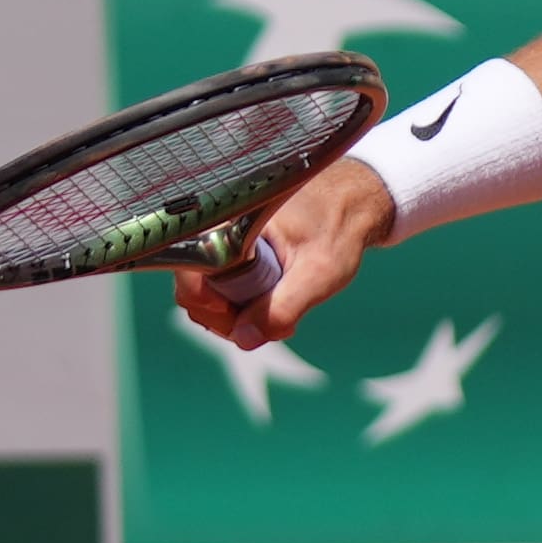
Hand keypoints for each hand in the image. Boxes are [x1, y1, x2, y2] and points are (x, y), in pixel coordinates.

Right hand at [181, 160, 395, 352]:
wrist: (353, 203)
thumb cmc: (338, 229)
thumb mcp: (318, 274)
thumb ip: (282, 308)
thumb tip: (243, 339)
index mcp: (228, 223)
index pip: (188, 273)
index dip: (206, 305)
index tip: (239, 320)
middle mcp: (217, 227)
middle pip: (194, 289)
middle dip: (225, 318)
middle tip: (266, 329)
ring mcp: (222, 239)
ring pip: (207, 290)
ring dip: (234, 314)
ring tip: (277, 320)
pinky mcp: (231, 248)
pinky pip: (221, 284)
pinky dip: (241, 302)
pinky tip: (272, 307)